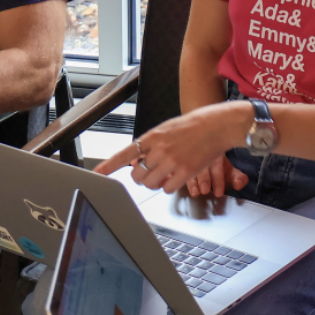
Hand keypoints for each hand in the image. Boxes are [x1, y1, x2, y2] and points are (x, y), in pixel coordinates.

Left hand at [95, 101, 250, 193]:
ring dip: (154, 182)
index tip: (97, 174)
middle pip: (137, 175)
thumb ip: (150, 144)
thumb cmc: (193, 125)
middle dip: (140, 176)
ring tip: (164, 173)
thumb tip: (136, 160)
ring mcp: (172, 162)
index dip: (109, 165)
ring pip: (151, 183)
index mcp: (152, 137)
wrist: (217, 125)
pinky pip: (167, 188)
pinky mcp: (185, 172)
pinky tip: (175, 177)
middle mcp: (159, 150)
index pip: (125, 153)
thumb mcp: (166, 129)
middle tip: (149, 172)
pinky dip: (168, 186)